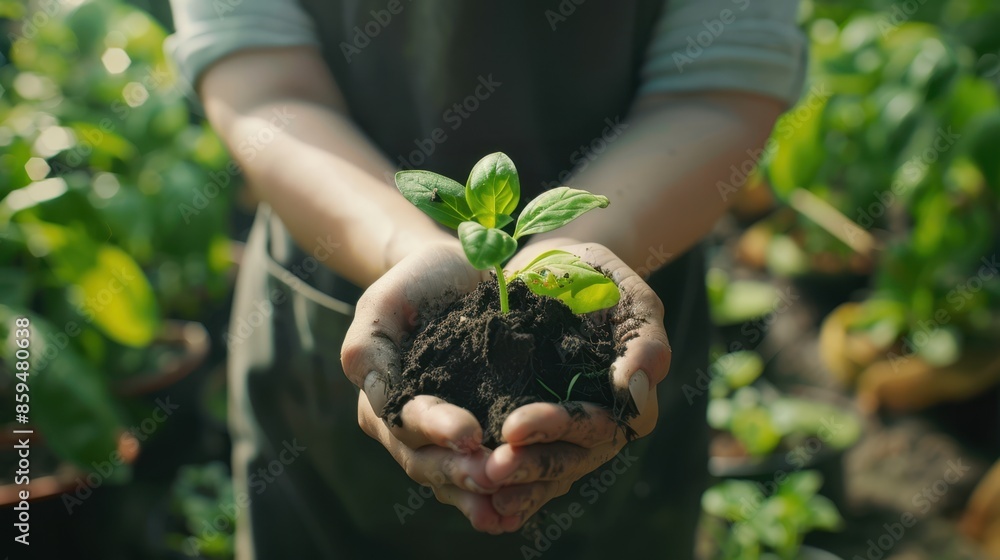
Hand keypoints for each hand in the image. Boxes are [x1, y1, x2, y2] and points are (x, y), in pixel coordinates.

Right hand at [342, 242, 523, 532]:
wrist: (462, 274)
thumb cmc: (418, 284)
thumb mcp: (384, 303)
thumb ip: (368, 348)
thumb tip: (378, 398)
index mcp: (382, 398)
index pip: (405, 421)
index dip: (436, 429)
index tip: (470, 434)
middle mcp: (409, 427)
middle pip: (427, 461)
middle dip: (459, 472)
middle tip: (495, 475)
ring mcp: (443, 438)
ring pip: (452, 478)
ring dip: (478, 493)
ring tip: (508, 504)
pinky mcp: (481, 435)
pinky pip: (481, 472)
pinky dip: (498, 495)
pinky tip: (519, 513)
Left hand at [482, 239, 670, 529]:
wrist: (548, 269)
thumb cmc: (595, 278)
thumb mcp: (627, 294)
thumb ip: (643, 340)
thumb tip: (635, 391)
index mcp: (630, 398)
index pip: (603, 425)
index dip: (560, 428)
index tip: (515, 426)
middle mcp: (601, 425)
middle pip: (573, 457)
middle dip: (533, 463)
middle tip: (493, 465)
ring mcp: (568, 433)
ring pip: (551, 472)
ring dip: (519, 484)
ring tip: (481, 483)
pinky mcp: (534, 430)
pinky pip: (529, 466)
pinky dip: (511, 487)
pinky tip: (482, 501)